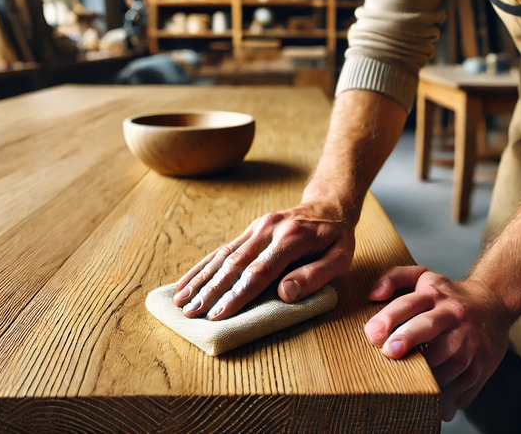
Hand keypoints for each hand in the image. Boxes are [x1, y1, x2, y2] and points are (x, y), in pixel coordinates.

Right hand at [173, 202, 355, 319]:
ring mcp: (256, 228)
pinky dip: (203, 267)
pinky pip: (222, 249)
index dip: (238, 294)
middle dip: (211, 291)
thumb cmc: (336, 238)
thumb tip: (285, 293)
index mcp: (291, 238)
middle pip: (235, 263)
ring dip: (200, 279)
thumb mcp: (339, 257)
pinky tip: (187, 282)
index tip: (219, 314)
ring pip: (223, 255)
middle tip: (191, 313)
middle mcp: (268, 230)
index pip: (260, 271)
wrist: (328, 205)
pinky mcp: (249, 230)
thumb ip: (315, 276)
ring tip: (181, 301)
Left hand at [364, 266, 513, 420]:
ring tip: (405, 386)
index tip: (373, 333)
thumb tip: (373, 294)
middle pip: (429, 326)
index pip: (410, 303)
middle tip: (390, 353)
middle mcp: (453, 315)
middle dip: (409, 339)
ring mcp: (470, 341)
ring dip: (425, 375)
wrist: (494, 305)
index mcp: (435, 294)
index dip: (390, 317)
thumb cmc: (448, 297)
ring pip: (447, 361)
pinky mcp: (481, 364)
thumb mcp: (423, 278)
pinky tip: (429, 402)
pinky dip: (445, 398)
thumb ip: (394, 277)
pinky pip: (462, 385)